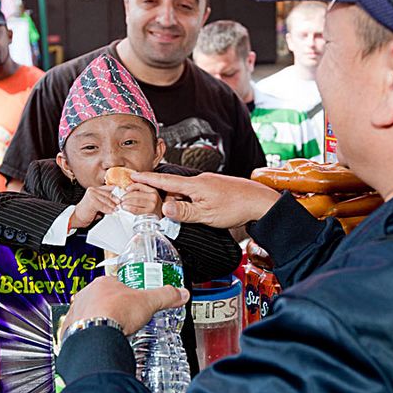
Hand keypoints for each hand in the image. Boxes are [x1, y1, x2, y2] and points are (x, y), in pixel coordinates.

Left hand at [62, 276, 188, 335]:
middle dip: (112, 308)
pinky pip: (79, 329)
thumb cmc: (115, 314)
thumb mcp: (148, 302)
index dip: (125, 293)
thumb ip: (165, 296)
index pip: (116, 284)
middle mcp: (88, 295)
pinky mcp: (71, 327)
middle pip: (102, 299)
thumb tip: (179, 293)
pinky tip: (97, 340)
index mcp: (104, 283)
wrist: (95, 335)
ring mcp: (78, 310)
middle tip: (123, 318)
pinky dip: (88, 334)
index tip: (131, 300)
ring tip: (111, 331)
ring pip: (89, 313)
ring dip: (98, 320)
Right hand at [71, 185, 119, 228]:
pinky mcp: (91, 201)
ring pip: (107, 200)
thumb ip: (106, 201)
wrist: (76, 218)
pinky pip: (103, 205)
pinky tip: (112, 212)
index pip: (109, 188)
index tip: (124, 198)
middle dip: (116, 200)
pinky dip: (108, 210)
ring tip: (118, 210)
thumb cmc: (87, 212)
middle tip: (122, 205)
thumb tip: (119, 203)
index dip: (118, 193)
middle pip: (109, 194)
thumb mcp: (99, 205)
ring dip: (113, 206)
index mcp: (95, 189)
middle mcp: (93, 190)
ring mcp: (91, 194)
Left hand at [120, 182, 161, 216]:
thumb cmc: (152, 208)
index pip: (139, 185)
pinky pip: (136, 209)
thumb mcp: (149, 197)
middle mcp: (153, 197)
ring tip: (122, 204)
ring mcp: (152, 205)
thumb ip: (140, 191)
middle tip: (121, 199)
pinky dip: (129, 208)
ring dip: (126, 202)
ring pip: (135, 201)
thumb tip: (127, 189)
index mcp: (153, 191)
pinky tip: (125, 208)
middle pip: (136, 194)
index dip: (130, 187)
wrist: (158, 219)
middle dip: (126, 196)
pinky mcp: (148, 213)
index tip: (125, 190)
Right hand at [131, 171, 280, 228]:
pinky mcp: (214, 188)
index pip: (164, 180)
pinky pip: (195, 194)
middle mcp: (199, 180)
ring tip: (190, 217)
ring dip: (181, 204)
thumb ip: (184, 212)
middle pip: (174, 189)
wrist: (260, 201)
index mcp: (194, 184)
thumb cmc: (235, 207)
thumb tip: (164, 208)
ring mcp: (207, 184)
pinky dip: (191, 203)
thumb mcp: (206, 214)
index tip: (132, 175)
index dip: (147, 178)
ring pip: (186, 193)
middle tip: (163, 212)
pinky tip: (199, 213)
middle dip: (166, 199)